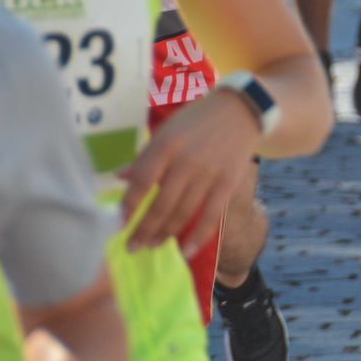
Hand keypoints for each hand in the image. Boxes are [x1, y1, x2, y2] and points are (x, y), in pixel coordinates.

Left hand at [118, 88, 261, 254]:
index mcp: (166, 146)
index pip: (140, 184)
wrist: (242, 109)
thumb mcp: (166, 131)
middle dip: (143, 231)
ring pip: (182, 214)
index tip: (121, 223)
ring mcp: (209, 174)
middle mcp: (186, 162)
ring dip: (165, 235)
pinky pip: (210, 217)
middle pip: (160, 206)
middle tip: (133, 247)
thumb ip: (145, 156)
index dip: (129, 207)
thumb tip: (118, 177)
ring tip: (153, 245)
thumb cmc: (197, 120)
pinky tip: (185, 251)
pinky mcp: (227, 183)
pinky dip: (197, 238)